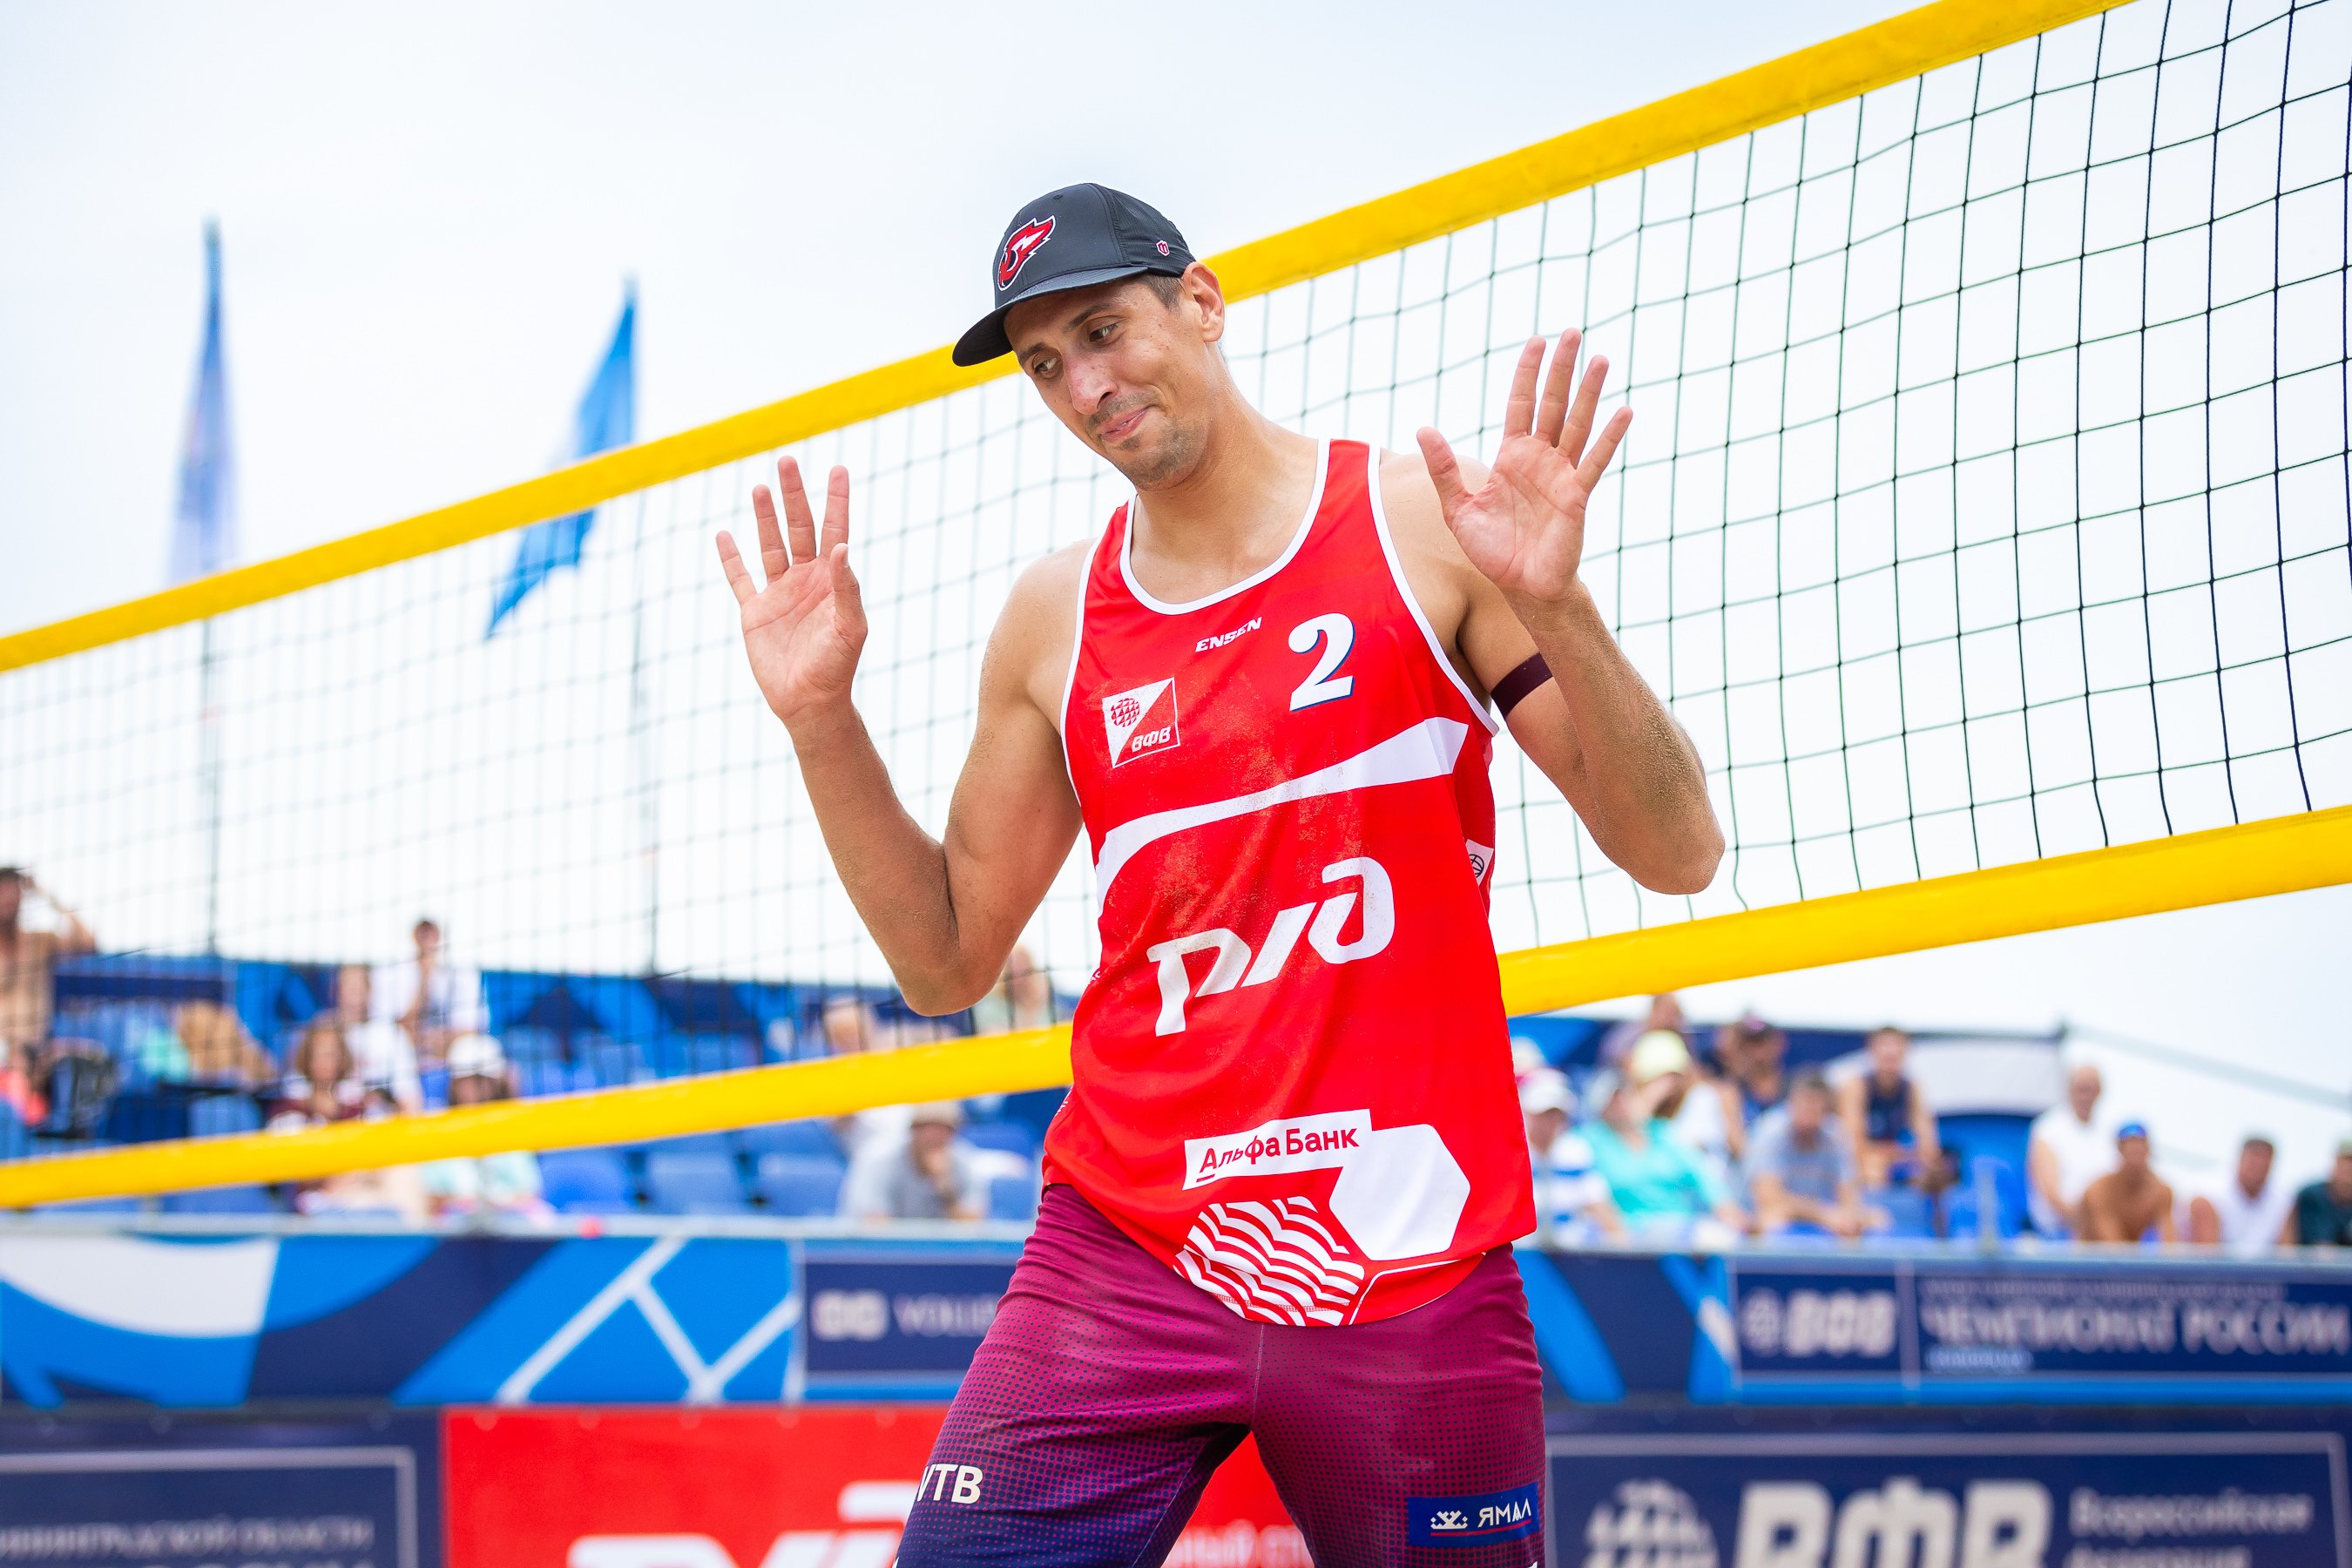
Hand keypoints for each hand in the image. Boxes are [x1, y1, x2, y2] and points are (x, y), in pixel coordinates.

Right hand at [717, 458, 867, 728]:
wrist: (810, 702)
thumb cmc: (837, 666)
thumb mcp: (850, 627)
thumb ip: (847, 588)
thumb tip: (844, 547)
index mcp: (832, 580)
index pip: (835, 530)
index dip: (837, 500)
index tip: (840, 469)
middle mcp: (806, 579)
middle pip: (799, 527)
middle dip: (794, 495)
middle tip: (788, 460)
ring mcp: (779, 593)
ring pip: (770, 544)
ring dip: (764, 516)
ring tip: (760, 486)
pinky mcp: (755, 612)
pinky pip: (740, 579)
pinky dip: (730, 558)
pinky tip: (723, 535)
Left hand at [1416, 329, 1631, 608]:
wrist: (1520, 586)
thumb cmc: (1492, 550)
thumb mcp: (1458, 508)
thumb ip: (1443, 470)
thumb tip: (1423, 429)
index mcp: (1512, 457)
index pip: (1521, 403)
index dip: (1527, 372)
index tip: (1536, 340)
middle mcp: (1540, 459)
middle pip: (1553, 403)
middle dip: (1561, 368)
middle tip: (1573, 332)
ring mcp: (1561, 475)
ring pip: (1578, 424)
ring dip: (1589, 392)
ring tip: (1601, 358)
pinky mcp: (1577, 496)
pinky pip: (1595, 462)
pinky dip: (1610, 437)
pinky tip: (1624, 411)